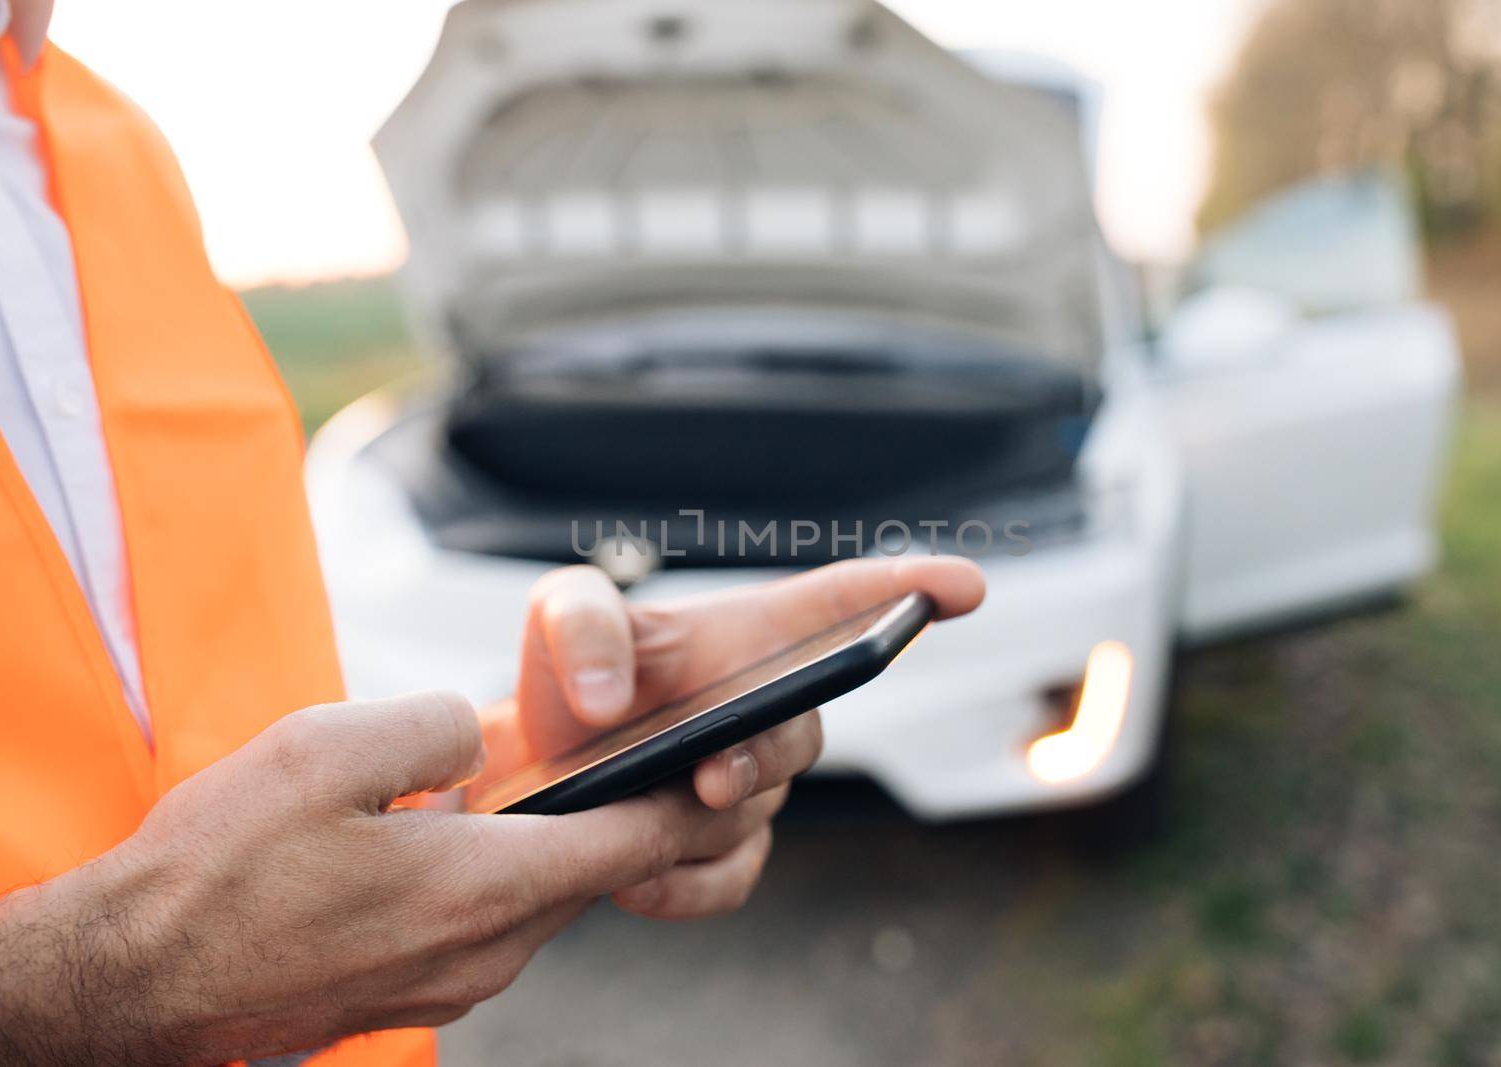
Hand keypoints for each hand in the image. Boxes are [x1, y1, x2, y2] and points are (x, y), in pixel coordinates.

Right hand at [0, 692, 756, 1064]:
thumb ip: (431, 726)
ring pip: (541, 897)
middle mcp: (486, 951)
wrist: (134, 982)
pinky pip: (488, 923)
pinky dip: (495, 875)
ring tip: (525, 784)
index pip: (636, 842)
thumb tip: (473, 736)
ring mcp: (452, 982)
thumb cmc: (218, 870)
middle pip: (595, 871)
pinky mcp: (415, 992)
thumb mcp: (325, 750)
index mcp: (483, 888)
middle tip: (632, 750)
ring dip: (549, 842)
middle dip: (621, 812)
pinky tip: (447, 836)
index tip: (722, 756)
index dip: (688, 795)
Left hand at [510, 556, 984, 918]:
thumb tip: (610, 699)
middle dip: (763, 756)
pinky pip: (733, 879)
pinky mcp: (728, 852)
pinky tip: (633, 880)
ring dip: (697, 821)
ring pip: (758, 811)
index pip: (846, 603)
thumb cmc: (568, 676)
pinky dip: (683, 885)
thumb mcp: (562, 618)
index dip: (910, 589)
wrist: (534, 769)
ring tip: (623, 819)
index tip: (965, 586)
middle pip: (804, 732)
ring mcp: (755, 785)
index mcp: (751, 635)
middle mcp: (771, 707)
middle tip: (710, 777)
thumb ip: (583, 626)